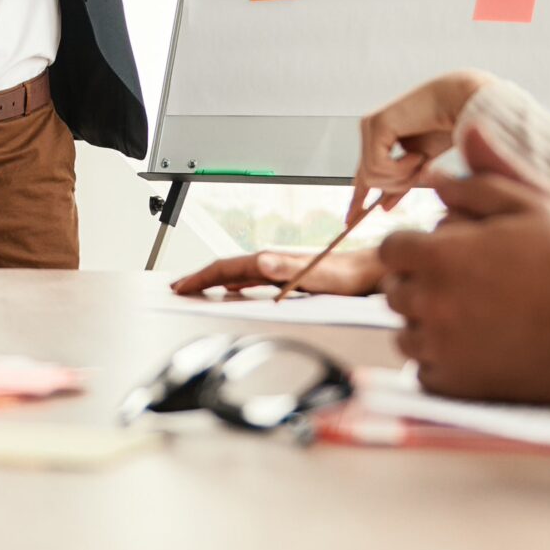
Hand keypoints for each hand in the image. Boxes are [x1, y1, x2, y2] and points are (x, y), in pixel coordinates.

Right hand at [170, 245, 383, 297]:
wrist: (372, 272)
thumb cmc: (350, 275)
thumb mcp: (317, 274)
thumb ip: (287, 268)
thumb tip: (260, 262)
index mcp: (273, 260)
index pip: (227, 267)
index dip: (201, 277)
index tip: (180, 286)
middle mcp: (274, 262)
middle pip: (227, 268)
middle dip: (200, 277)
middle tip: (177, 287)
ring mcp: (279, 268)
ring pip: (237, 273)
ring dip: (214, 281)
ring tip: (196, 287)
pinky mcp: (288, 276)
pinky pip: (252, 279)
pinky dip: (234, 284)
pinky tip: (234, 289)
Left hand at [346, 70, 493, 225]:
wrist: (463, 104)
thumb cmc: (447, 130)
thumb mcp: (421, 166)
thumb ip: (402, 184)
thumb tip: (383, 207)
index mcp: (379, 138)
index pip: (362, 173)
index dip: (356, 198)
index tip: (349, 220)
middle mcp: (370, 130)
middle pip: (368, 179)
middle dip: (396, 186)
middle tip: (420, 171)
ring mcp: (370, 126)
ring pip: (372, 175)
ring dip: (402, 177)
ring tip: (420, 160)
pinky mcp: (376, 125)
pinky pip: (377, 165)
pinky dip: (401, 168)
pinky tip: (416, 154)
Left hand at [374, 122, 549, 405]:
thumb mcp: (535, 203)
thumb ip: (482, 180)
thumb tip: (448, 160)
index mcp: (440, 256)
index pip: (391, 250)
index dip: (417, 247)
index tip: (447, 252)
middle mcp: (432, 304)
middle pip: (396, 291)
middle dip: (423, 282)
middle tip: (473, 283)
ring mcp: (443, 349)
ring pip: (408, 334)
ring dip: (431, 323)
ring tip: (482, 315)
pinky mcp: (460, 387)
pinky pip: (427, 373)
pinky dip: (445, 363)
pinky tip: (484, 348)